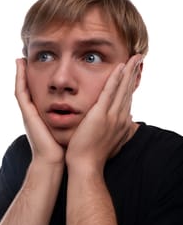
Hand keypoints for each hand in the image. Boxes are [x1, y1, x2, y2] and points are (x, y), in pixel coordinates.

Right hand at [15, 58, 64, 165]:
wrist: (54, 160)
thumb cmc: (64, 144)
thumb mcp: (69, 126)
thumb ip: (74, 117)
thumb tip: (89, 108)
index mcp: (44, 113)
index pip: (42, 92)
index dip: (41, 79)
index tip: (44, 64)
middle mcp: (34, 110)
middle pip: (30, 87)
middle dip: (27, 73)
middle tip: (26, 55)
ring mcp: (28, 111)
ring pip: (22, 86)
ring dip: (21, 71)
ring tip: (21, 56)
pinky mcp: (27, 113)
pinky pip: (20, 92)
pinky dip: (19, 77)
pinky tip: (19, 64)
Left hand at [66, 54, 142, 171]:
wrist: (85, 165)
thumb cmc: (93, 155)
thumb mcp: (110, 141)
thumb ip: (118, 130)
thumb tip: (126, 123)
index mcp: (121, 124)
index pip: (127, 99)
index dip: (131, 85)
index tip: (133, 73)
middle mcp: (120, 118)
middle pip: (128, 91)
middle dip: (134, 74)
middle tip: (138, 59)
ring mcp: (112, 116)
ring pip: (122, 89)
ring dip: (128, 72)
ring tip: (134, 58)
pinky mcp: (101, 115)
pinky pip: (109, 92)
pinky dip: (116, 79)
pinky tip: (120, 67)